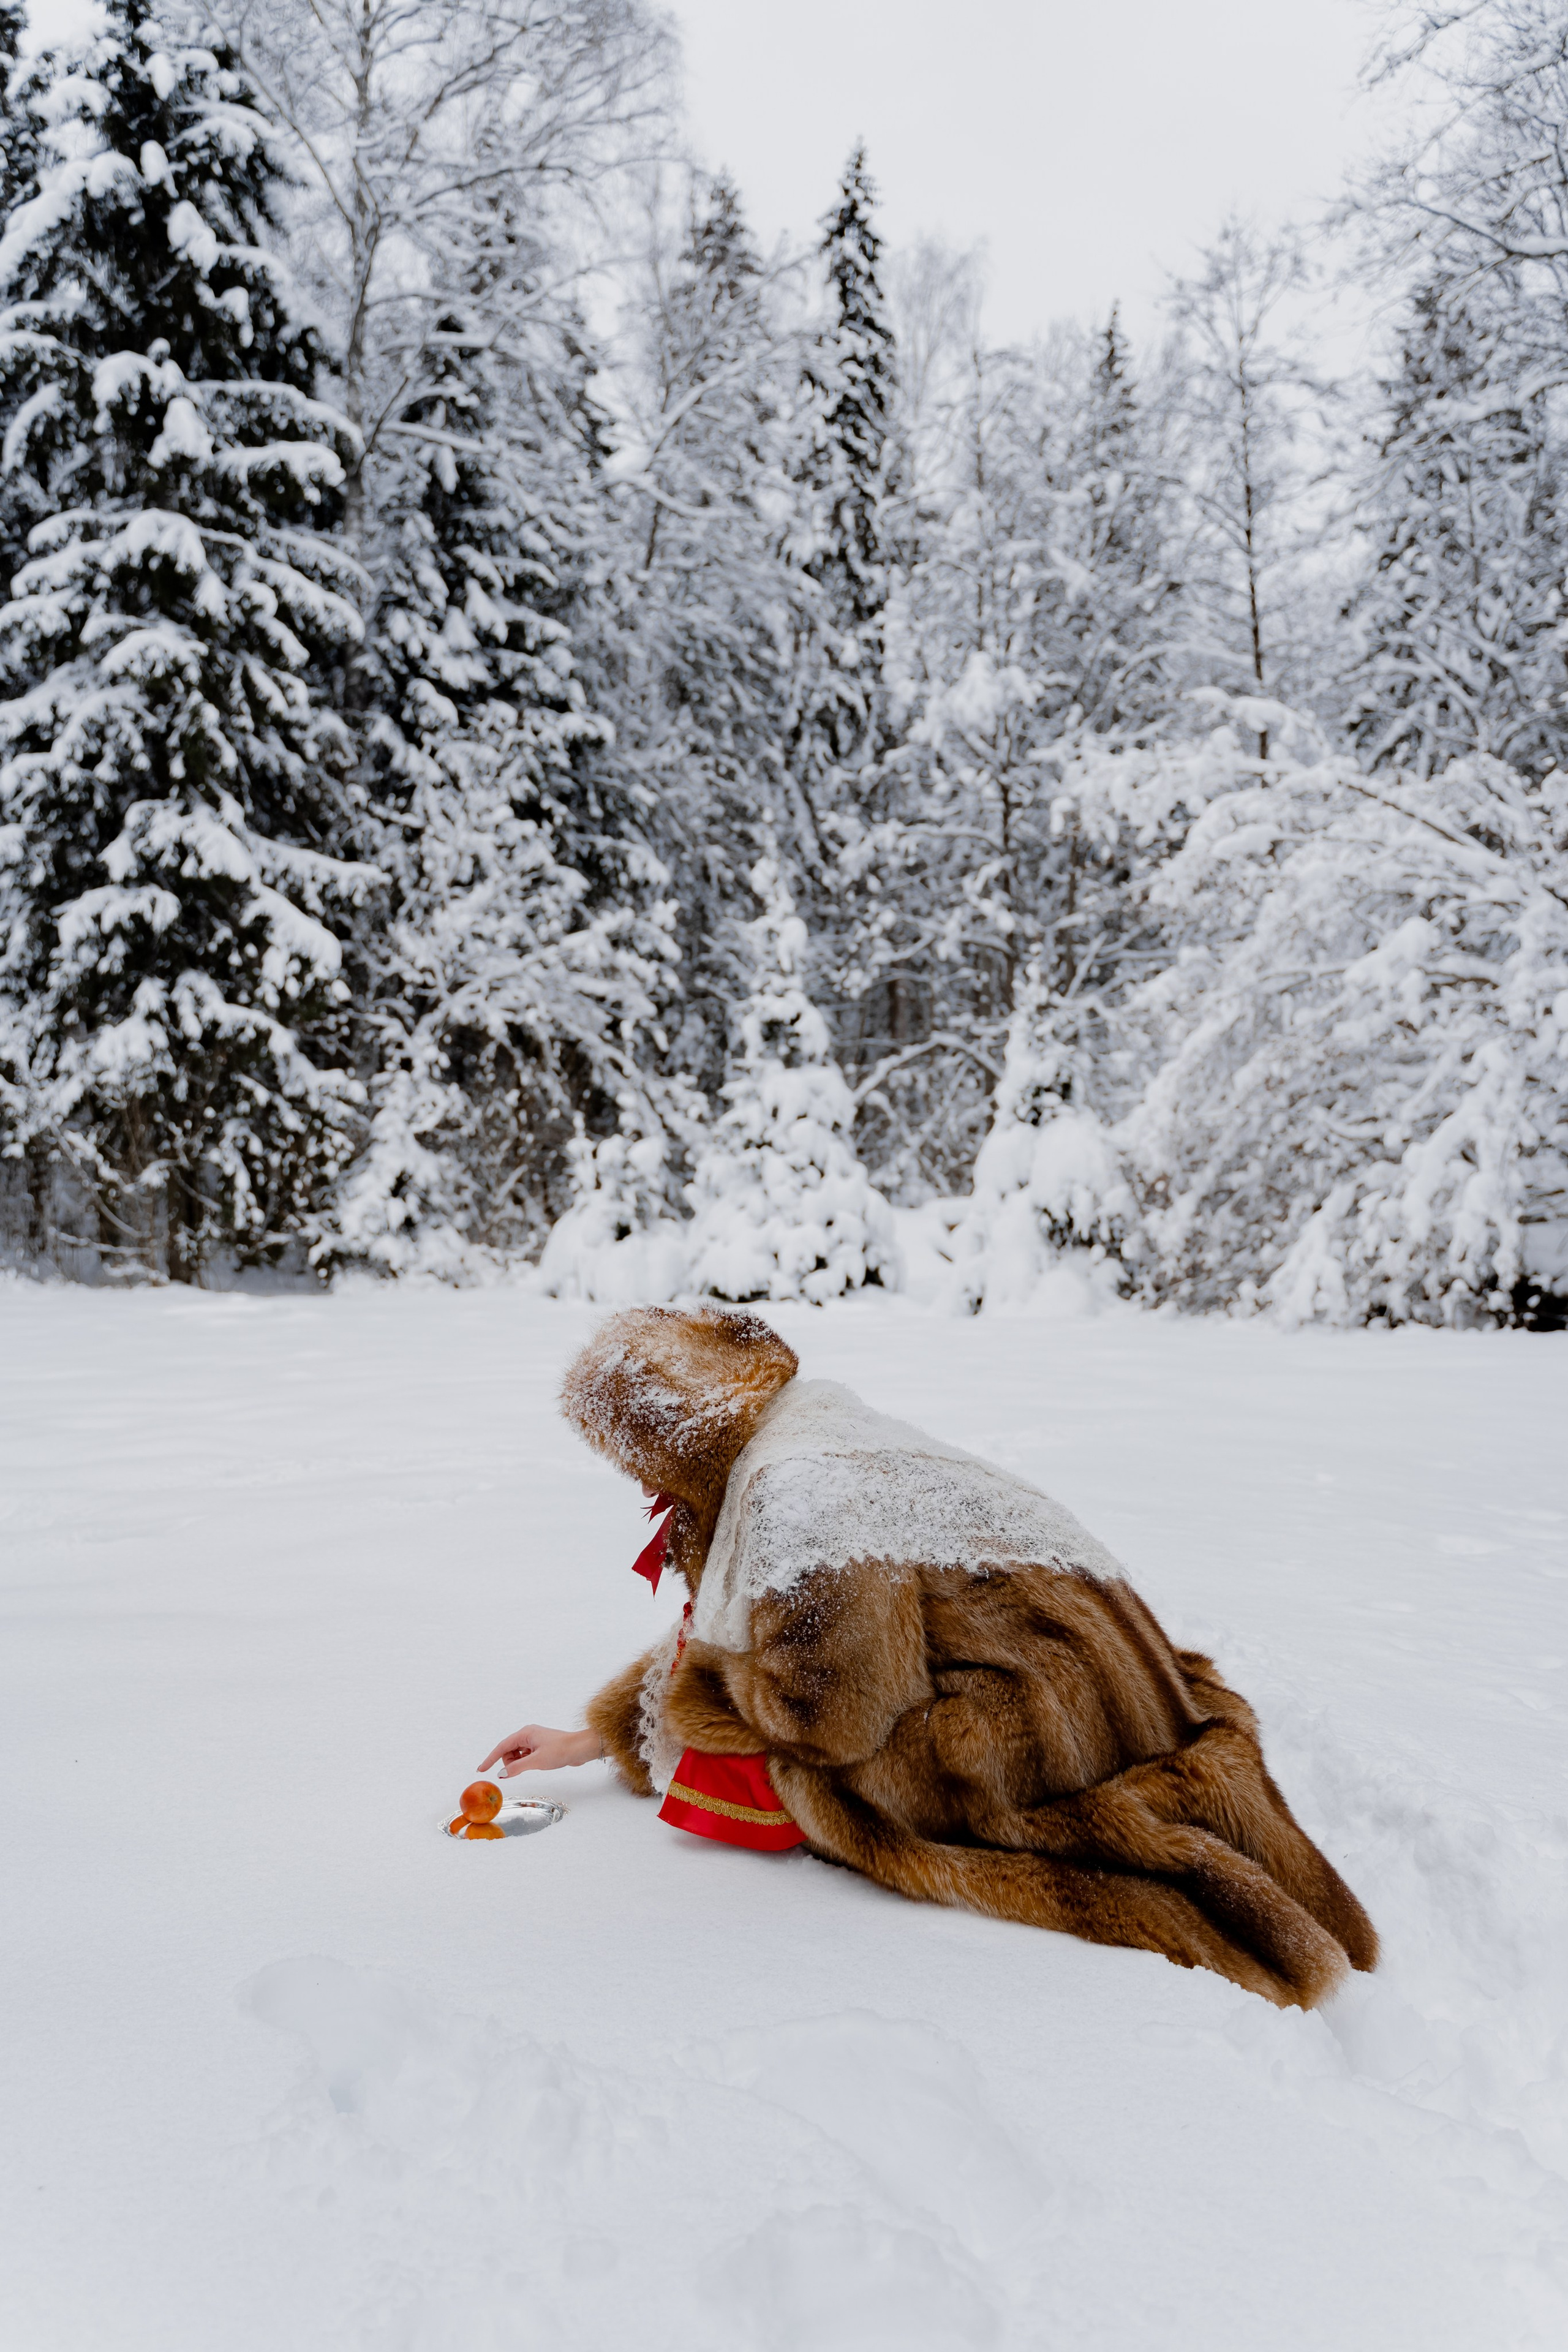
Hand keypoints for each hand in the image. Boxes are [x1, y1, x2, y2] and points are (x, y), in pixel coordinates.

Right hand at [478, 1724, 602, 1777]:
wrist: (580, 1749)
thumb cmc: (561, 1751)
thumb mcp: (536, 1761)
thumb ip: (517, 1767)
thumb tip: (502, 1773)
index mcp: (525, 1733)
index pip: (502, 1747)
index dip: (490, 1758)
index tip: (481, 1769)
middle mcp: (528, 1734)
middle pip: (508, 1750)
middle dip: (508, 1762)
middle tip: (517, 1771)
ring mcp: (534, 1740)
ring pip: (517, 1754)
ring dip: (517, 1763)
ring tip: (529, 1768)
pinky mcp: (540, 1747)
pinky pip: (525, 1756)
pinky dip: (524, 1763)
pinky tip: (533, 1766)